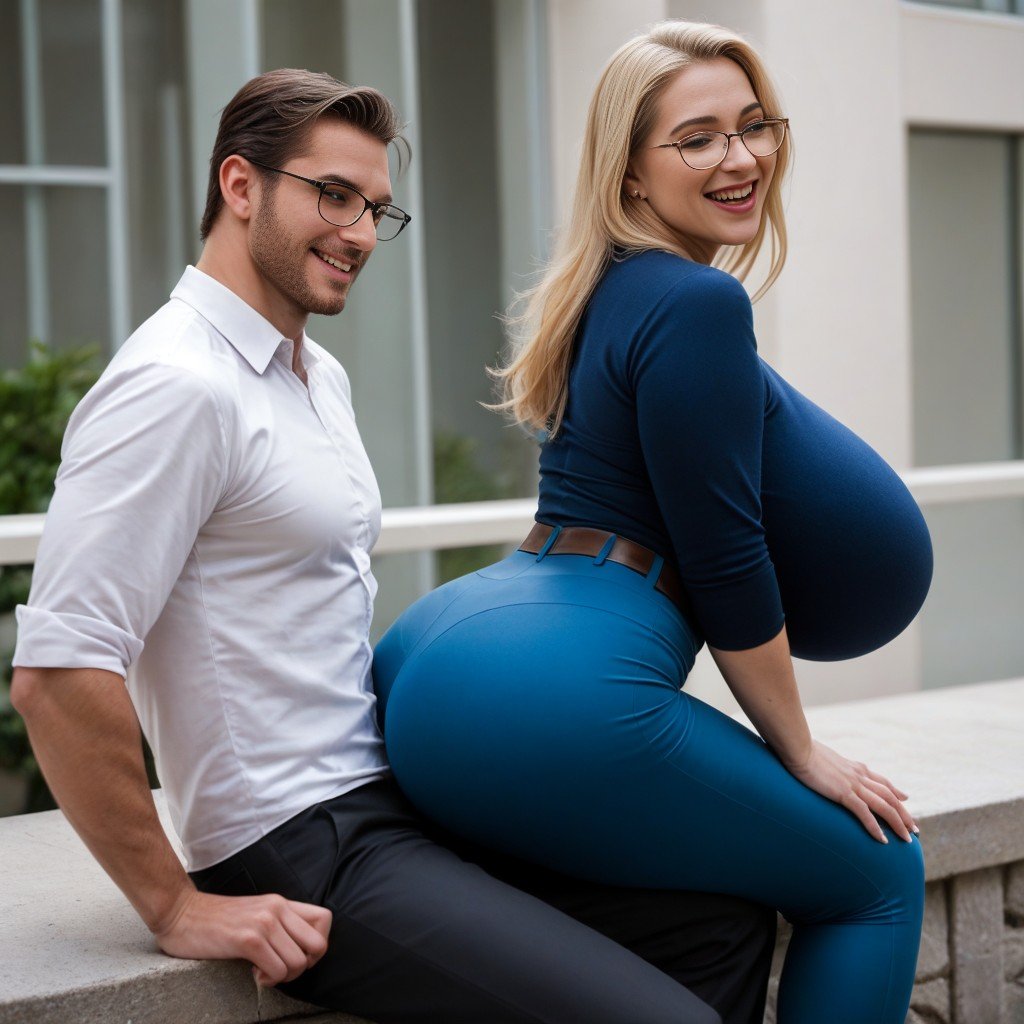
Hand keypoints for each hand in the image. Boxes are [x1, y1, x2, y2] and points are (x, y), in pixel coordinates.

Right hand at [154, 888, 331, 986]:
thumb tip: (301, 950)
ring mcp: (264, 923)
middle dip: (304, 966)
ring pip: (299, 962)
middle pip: (319, 945)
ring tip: (262, 971)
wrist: (180, 912)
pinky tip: (253, 974)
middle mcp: (277, 908)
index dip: (318, 945)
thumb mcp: (255, 913)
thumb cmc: (216, 921)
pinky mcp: (247, 940)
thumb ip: (278, 923)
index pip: (325, 919)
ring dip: (283, 977)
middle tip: (280, 969)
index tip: (296, 955)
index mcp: (281, 902)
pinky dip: (270, 980)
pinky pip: (278, 969)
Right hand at [782, 740, 918, 843]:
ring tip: (907, 839)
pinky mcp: (843, 792)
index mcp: (855, 767)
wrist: (797, 747)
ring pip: (884, 806)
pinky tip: (883, 840)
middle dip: (904, 814)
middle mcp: (859, 775)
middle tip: (914, 829)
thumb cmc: (803, 750)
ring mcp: (853, 784)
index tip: (906, 800)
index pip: (882, 781)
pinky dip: (875, 827)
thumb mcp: (823, 757)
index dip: (896, 792)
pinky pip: (864, 813)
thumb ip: (833, 764)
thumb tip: (828, 764)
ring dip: (898, 823)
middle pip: (890, 796)